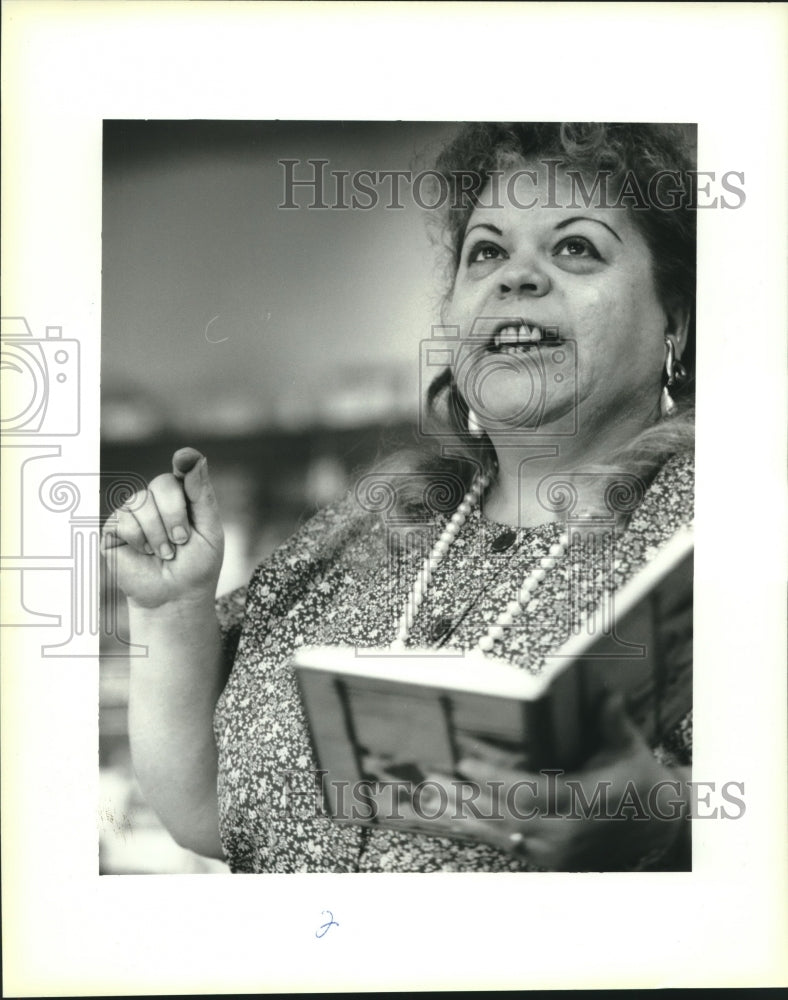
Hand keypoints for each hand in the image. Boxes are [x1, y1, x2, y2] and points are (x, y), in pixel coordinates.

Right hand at [101, 448, 224, 609]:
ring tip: (165, 553)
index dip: (185, 461)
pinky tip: (145, 553)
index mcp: (184, 496)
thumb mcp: (209, 532)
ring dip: (158, 534)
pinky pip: (124, 520)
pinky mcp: (115, 528)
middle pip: (163, 483)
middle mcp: (157, 499)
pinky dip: (139, 540)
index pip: (184, 469)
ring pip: (142, 502)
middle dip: (175, 515)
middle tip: (181, 540)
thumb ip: (202, 496)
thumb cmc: (196, 566)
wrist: (175, 597)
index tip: (184, 459)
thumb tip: (196, 460)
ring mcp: (134, 512)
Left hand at [445, 694, 689, 870]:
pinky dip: (476, 828)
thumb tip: (605, 693)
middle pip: (505, 815)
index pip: (532, 792)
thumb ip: (612, 721)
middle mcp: (567, 835)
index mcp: (584, 803)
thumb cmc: (638, 778)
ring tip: (429, 791)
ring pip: (500, 833)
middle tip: (430, 770)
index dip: (496, 777)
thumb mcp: (629, 747)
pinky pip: (505, 845)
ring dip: (462, 811)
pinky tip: (450, 815)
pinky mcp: (548, 863)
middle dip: (465, 793)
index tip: (465, 758)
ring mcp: (556, 854)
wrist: (657, 826)